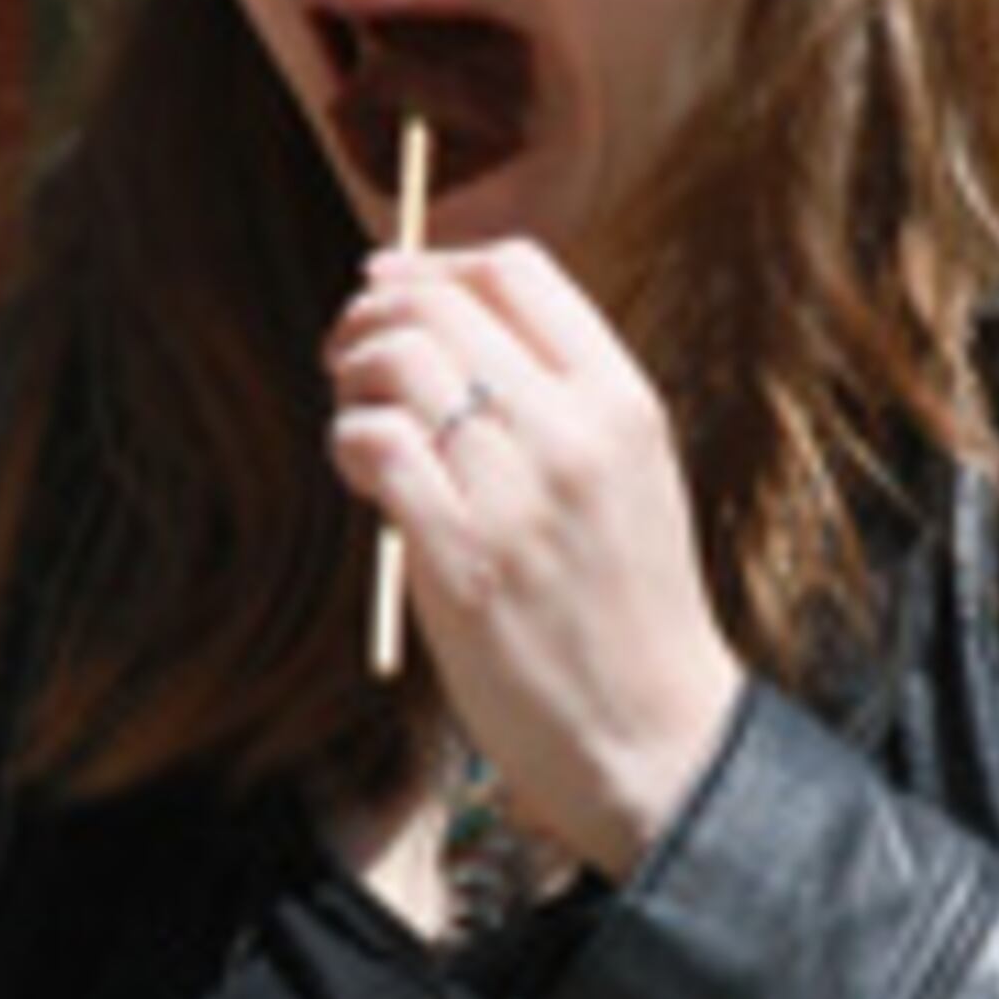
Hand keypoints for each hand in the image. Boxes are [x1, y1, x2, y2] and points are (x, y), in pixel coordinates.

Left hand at [328, 238, 743, 871]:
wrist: (651, 732)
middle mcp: (575, 431)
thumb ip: (558, 400)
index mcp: (624, 399)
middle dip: (372, 316)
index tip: (391, 287)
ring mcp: (520, 493)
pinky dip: (350, 445)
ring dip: (353, 379)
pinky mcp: (466, 558)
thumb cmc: (625, 606)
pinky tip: (363, 477)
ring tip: (357, 420)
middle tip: (348, 358)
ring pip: (398, 364)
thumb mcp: (626, 476)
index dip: (433, 265)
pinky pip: (375, 446)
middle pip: (440, 307)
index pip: (515, 269)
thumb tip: (440, 326)